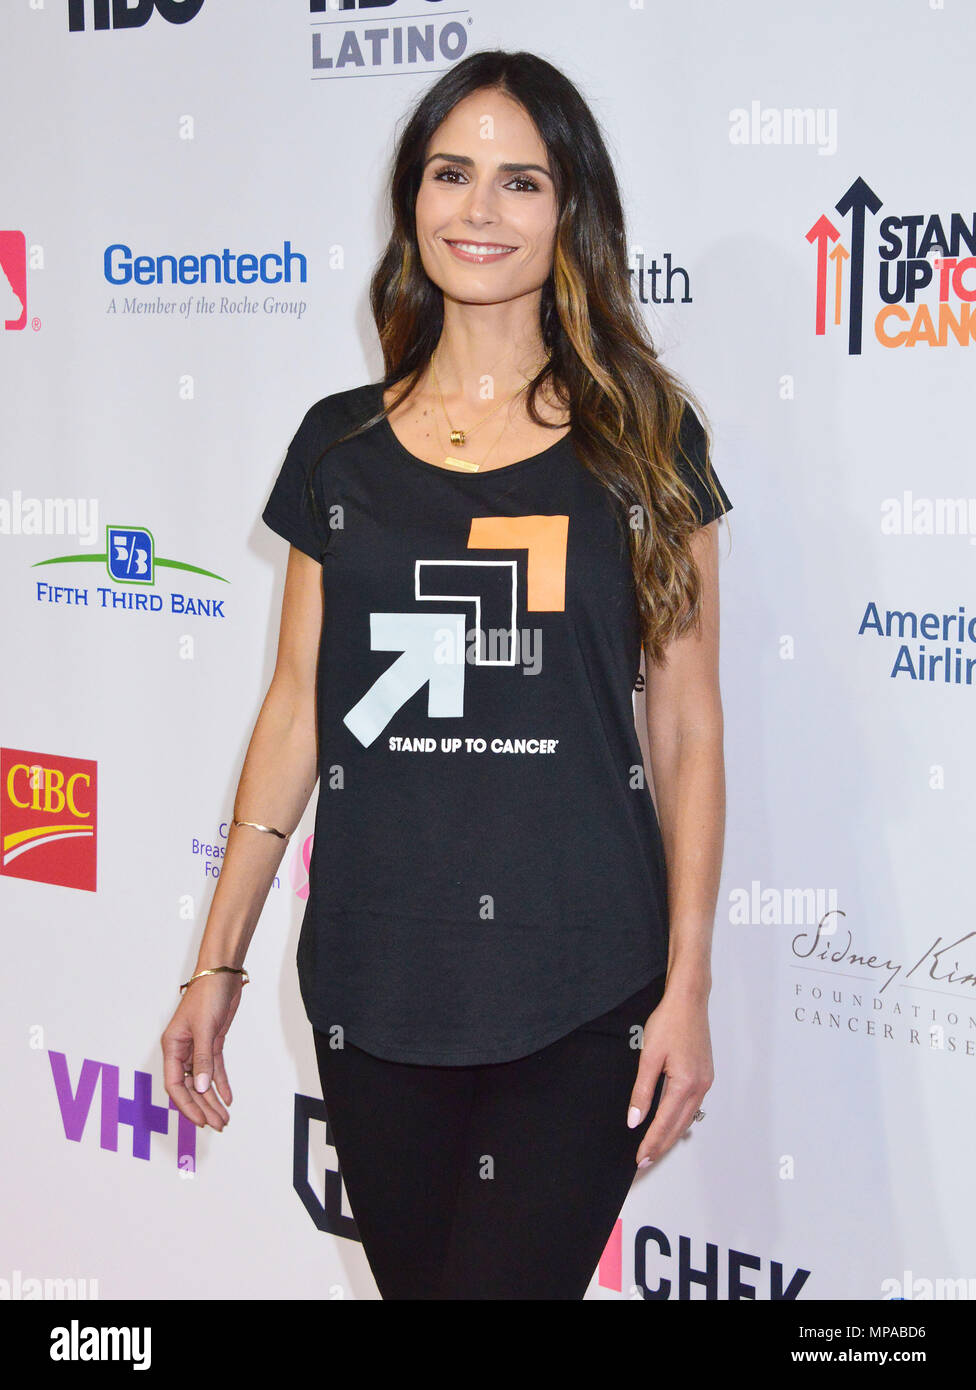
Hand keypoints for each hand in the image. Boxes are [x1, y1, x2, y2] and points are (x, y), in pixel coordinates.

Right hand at [161, 974, 242, 1129]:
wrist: (221, 974)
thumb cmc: (207, 995)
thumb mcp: (205, 1028)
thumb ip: (203, 1058)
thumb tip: (201, 1088)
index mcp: (172, 1047)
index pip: (176, 1085)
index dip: (187, 1105)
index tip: (201, 1121)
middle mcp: (182, 1050)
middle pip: (191, 1087)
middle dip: (203, 1107)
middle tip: (218, 1125)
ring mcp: (197, 1047)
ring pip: (203, 1081)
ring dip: (212, 1100)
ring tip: (224, 1118)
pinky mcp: (212, 1043)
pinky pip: (214, 1069)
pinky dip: (221, 1084)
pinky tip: (228, 1098)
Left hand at [627, 984, 712, 1167]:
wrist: (688, 1001)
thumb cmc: (668, 1023)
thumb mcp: (648, 1056)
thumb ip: (642, 1092)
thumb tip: (634, 1120)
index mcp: (684, 1084)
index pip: (664, 1124)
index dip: (651, 1143)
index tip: (639, 1159)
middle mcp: (700, 1087)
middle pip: (678, 1127)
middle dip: (661, 1146)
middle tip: (644, 1162)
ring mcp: (705, 1082)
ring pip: (687, 1119)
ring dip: (671, 1136)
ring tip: (654, 1149)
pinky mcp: (706, 1076)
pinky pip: (692, 1107)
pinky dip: (680, 1120)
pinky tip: (671, 1124)